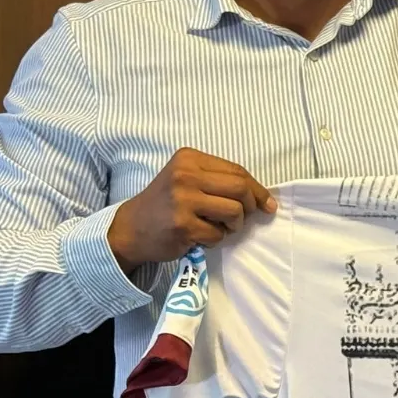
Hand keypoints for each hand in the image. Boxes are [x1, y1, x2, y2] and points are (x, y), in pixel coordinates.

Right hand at [108, 148, 276, 271]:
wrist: (130, 229)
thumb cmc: (165, 204)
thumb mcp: (187, 180)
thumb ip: (218, 181)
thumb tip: (263, 198)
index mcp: (189, 158)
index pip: (237, 171)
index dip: (257, 189)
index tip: (267, 203)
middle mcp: (185, 175)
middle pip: (240, 188)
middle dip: (250, 206)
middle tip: (242, 219)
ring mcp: (183, 200)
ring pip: (234, 212)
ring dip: (233, 225)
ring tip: (218, 227)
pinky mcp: (183, 225)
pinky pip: (218, 234)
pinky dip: (215, 239)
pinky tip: (200, 236)